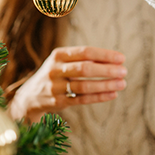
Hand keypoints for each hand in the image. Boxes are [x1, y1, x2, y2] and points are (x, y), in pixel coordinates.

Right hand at [8, 46, 126, 122]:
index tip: (121, 58)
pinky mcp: (57, 102)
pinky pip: (81, 100)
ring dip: (105, 85)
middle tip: (124, 71)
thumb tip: (113, 60)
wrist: (30, 96)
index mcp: (58, 54)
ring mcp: (54, 86)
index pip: (84, 51)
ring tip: (122, 84)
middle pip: (84, 68)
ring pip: (84, 86)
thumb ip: (82, 59)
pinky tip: (112, 94)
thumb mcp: (62, 62)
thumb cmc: (55, 74)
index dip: (104, 55)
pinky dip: (99, 97)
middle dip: (107, 70)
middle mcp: (55, 69)